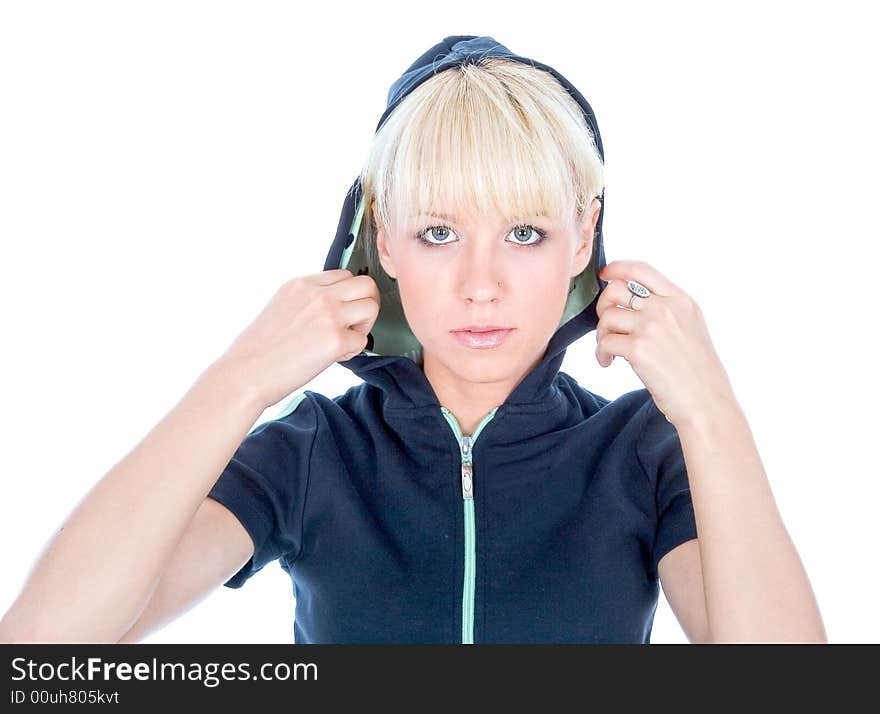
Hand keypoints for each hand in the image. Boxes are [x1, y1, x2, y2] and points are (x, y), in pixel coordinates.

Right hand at [215, 269, 379, 409]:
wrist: (245, 373)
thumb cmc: (260, 348)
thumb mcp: (281, 306)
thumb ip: (309, 300)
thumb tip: (335, 306)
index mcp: (302, 283)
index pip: (344, 275)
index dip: (348, 295)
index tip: (339, 313)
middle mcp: (317, 293)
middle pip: (366, 284)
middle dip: (366, 304)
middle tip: (352, 325)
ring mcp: (328, 314)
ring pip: (372, 306)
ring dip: (364, 326)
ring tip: (344, 340)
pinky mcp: (335, 339)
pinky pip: (363, 340)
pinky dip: (353, 351)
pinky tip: (333, 357)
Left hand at [595, 260, 734, 427]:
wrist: (707, 403)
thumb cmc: (698, 372)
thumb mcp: (690, 327)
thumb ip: (666, 310)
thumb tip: (631, 303)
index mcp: (681, 300)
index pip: (641, 269)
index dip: (617, 268)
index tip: (605, 274)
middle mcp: (666, 308)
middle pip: (617, 289)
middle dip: (603, 305)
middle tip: (608, 326)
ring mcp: (652, 327)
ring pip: (607, 316)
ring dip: (601, 334)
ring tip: (610, 350)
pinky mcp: (638, 349)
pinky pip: (604, 341)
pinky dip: (601, 353)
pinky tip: (608, 362)